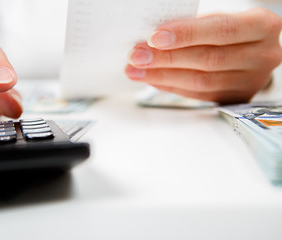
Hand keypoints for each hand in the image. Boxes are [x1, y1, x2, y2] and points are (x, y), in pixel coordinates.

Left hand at [125, 8, 281, 103]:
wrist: (251, 50)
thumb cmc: (230, 30)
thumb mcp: (217, 20)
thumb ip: (192, 29)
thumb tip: (153, 41)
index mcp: (262, 27)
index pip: (221, 30)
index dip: (186, 35)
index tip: (155, 38)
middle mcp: (262, 55)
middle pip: (208, 60)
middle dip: (167, 59)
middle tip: (138, 57)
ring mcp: (251, 81)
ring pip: (201, 82)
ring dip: (163, 76)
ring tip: (138, 71)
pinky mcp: (235, 98)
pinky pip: (198, 95)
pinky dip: (171, 86)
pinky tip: (153, 80)